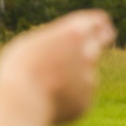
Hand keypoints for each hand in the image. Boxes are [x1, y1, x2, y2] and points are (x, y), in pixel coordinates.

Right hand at [0, 10, 115, 125]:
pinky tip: (48, 100)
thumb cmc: (21, 68)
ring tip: (45, 84)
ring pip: (83, 75)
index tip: (104, 25)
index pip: (97, 23)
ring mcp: (89, 80)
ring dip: (72, 76)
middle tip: (103, 38)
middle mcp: (88, 54)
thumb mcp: (32, 44)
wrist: (23, 101)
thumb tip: (61, 51)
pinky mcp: (85, 103)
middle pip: (99, 44)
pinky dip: (66, 98)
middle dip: (98, 41)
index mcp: (74, 34)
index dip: (100, 24)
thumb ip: (53, 44)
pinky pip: (76, 97)